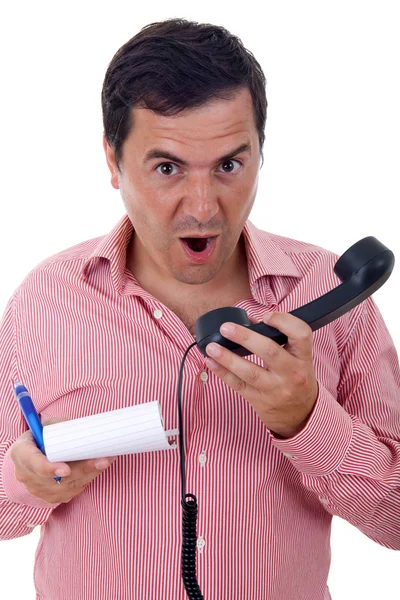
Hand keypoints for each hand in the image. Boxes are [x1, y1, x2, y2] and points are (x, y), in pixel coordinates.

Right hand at [9, 418, 116, 503]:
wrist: (34, 452)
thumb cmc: (43, 435)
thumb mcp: (48, 425)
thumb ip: (60, 427)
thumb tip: (81, 429)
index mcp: (21, 452)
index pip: (33, 463)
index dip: (49, 468)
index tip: (66, 469)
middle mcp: (25, 474)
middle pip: (56, 478)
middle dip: (82, 469)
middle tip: (102, 460)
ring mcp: (36, 488)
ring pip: (67, 486)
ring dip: (89, 474)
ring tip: (107, 460)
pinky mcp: (49, 497)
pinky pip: (70, 492)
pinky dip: (86, 480)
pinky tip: (97, 468)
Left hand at [205, 311, 318, 438]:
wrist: (300, 414)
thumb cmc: (296, 378)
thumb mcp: (297, 359)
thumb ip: (277, 339)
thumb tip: (249, 322)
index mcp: (303, 358)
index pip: (301, 334)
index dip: (284, 321)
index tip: (266, 316)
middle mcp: (292, 373)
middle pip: (269, 351)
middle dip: (245, 338)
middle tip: (227, 328)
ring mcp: (275, 389)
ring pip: (249, 372)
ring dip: (227, 358)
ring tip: (211, 347)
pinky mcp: (260, 401)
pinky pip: (238, 385)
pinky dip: (222, 373)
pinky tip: (211, 362)